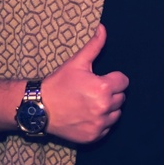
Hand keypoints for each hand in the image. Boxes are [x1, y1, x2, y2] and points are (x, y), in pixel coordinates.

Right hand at [42, 24, 128, 142]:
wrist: (39, 108)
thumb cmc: (59, 83)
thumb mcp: (76, 62)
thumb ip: (94, 45)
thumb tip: (103, 28)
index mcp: (103, 87)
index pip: (123, 82)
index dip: (113, 79)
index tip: (100, 80)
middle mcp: (104, 107)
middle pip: (121, 98)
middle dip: (110, 93)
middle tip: (92, 91)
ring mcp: (99, 124)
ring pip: (116, 114)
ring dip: (108, 109)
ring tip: (90, 103)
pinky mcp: (93, 136)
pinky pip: (107, 128)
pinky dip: (101, 123)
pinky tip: (87, 115)